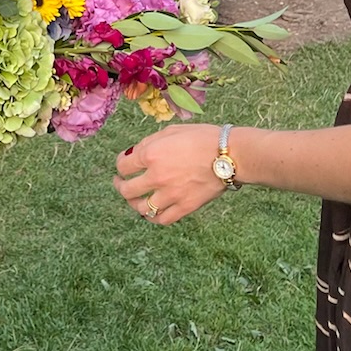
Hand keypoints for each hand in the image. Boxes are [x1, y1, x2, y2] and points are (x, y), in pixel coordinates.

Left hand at [114, 123, 229, 225]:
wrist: (230, 154)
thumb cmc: (203, 138)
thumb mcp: (172, 131)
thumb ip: (150, 142)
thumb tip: (135, 154)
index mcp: (152, 154)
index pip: (123, 166)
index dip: (120, 164)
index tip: (125, 163)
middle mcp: (157, 176)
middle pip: (127, 190)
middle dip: (120, 186)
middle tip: (120, 183)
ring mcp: (170, 194)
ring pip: (141, 208)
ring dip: (134, 204)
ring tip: (134, 200)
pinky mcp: (185, 207)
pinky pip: (162, 219)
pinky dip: (153, 217)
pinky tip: (151, 212)